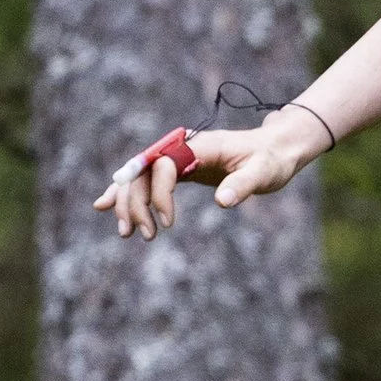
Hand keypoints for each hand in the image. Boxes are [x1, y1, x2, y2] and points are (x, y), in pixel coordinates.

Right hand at [93, 108, 332, 236]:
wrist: (276, 148)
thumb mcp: (264, 173)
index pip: (164, 166)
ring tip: (124, 233)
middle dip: (135, 203)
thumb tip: (223, 202)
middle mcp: (182, 148)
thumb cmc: (271, 159)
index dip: (160, 195)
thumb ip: (243, 185)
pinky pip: (146, 180)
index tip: (167, 225)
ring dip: (127, 203)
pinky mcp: (179, 169)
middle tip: (143, 236)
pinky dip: (128, 194)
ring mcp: (178, 157)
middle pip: (142, 172)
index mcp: (199, 145)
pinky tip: (105, 206)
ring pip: (139, 177)